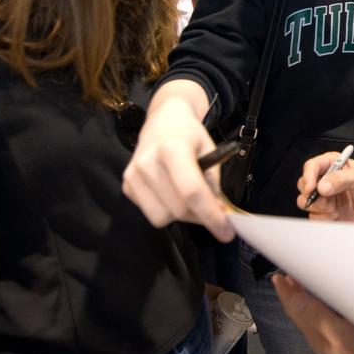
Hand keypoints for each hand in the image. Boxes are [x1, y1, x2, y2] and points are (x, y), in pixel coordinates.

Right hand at [122, 95, 233, 241]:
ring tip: (189, 199)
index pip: (192, 192)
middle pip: (178, 209)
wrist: (163, 121)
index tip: (227, 232)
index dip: (211, 216)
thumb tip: (217, 215)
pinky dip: (166, 210)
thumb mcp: (211, 152)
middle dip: (199, 216)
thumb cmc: (190, 137)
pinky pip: (150, 213)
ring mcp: (133, 175)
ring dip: (181, 215)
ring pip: (162, 217)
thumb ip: (212, 185)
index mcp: (172, 148)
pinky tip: (171, 193)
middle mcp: (148, 162)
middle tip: (212, 209)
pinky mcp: (126, 185)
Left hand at [272, 273, 353, 353]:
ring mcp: (335, 341)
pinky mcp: (349, 341)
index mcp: (317, 336)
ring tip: (301, 286)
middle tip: (288, 277)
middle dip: (293, 294)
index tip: (278, 277)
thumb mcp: (341, 335)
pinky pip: (326, 320)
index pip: (295, 310)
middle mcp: (322, 339)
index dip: (286, 293)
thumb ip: (316, 317)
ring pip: (312, 317)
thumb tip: (293, 298)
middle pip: (301, 313)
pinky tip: (327, 302)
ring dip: (305, 299)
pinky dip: (321, 306)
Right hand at [297, 152, 353, 222]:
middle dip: (312, 195)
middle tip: (327, 201)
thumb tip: (322, 186)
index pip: (311, 167)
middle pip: (303, 185)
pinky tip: (336, 216)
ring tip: (334, 209)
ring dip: (319, 208)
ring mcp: (325, 198)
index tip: (312, 188)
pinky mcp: (326, 213)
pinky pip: (314, 217)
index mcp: (332, 165)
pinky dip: (323, 219)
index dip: (308, 177)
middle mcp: (325, 180)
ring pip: (305, 202)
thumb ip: (343, 179)